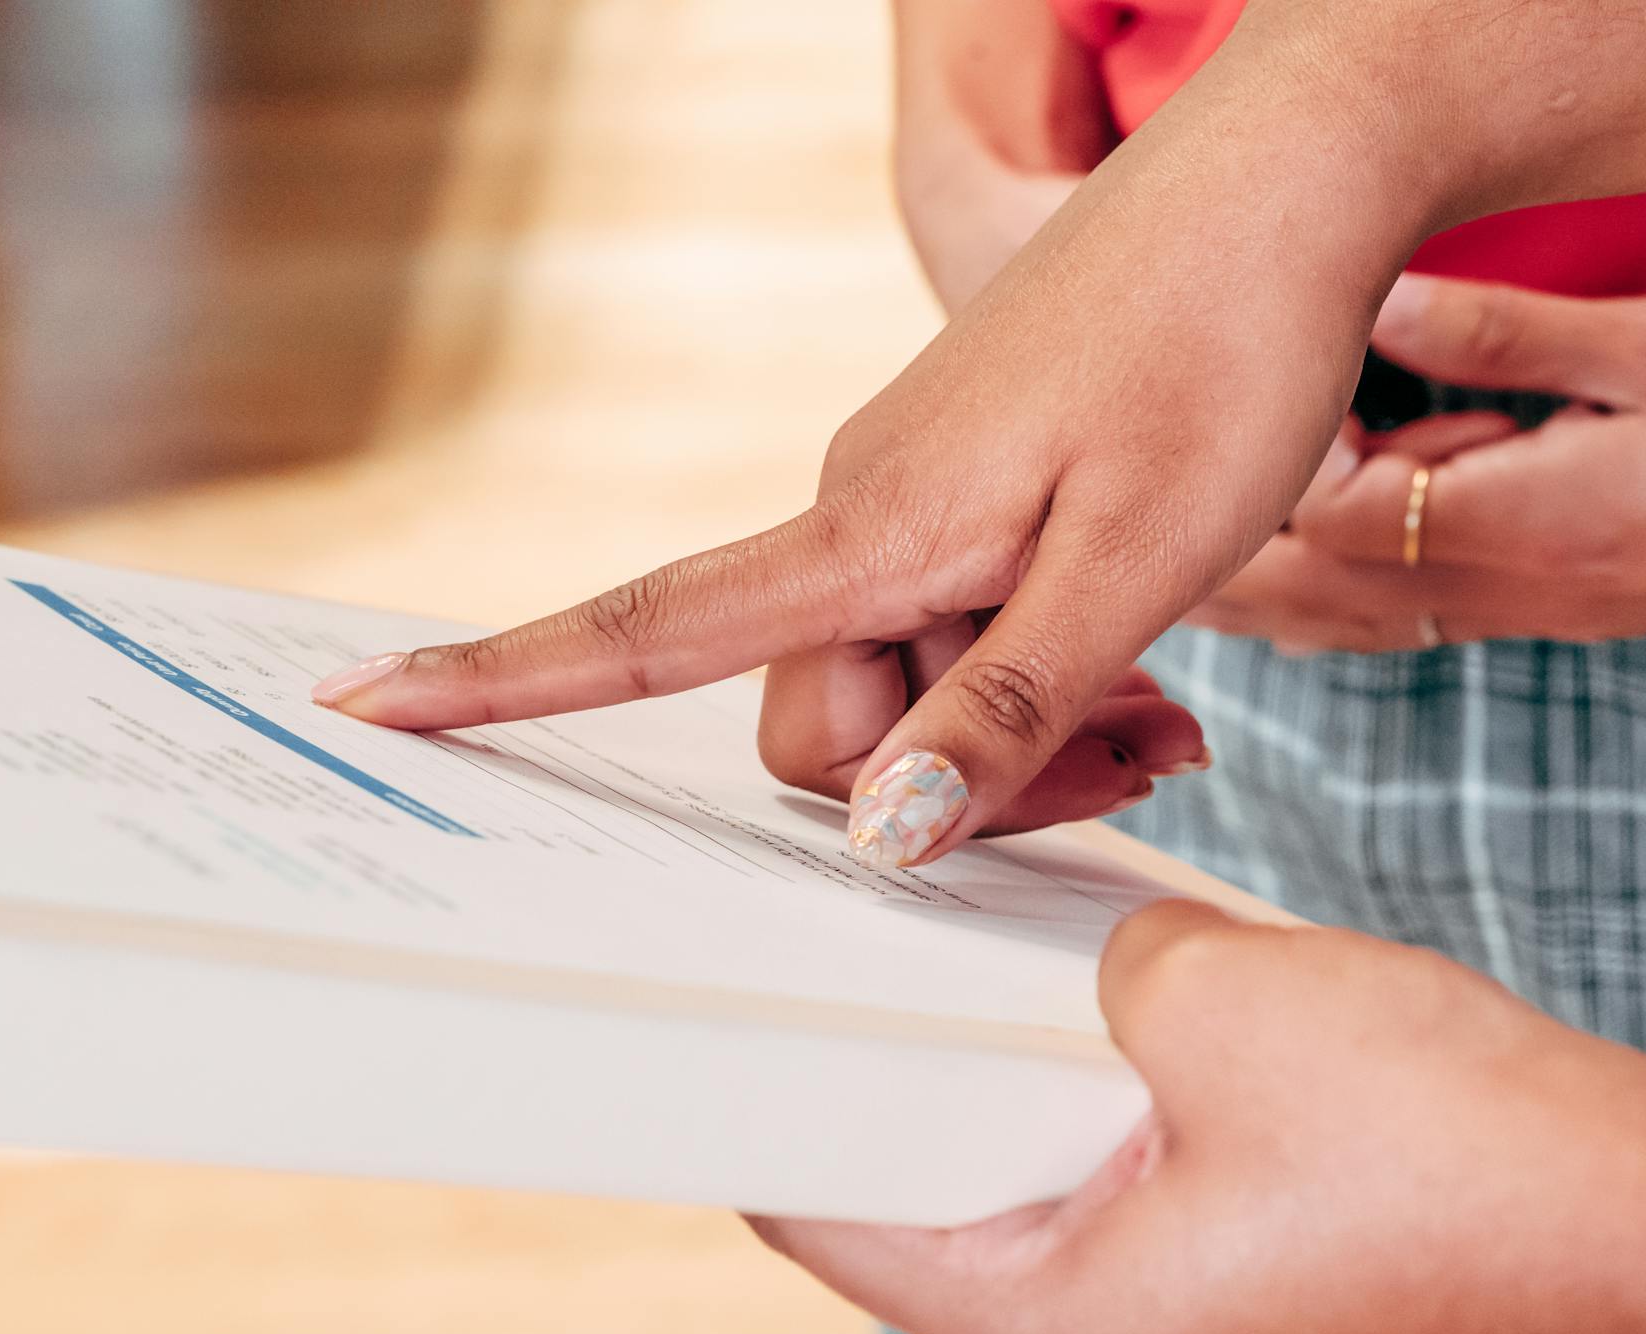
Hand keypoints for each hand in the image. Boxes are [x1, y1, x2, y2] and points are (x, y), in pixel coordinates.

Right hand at [312, 0, 1645, 866]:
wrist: (1282, 184)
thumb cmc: (1219, 350)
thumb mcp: (1131, 565)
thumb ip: (1000, 710)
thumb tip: (877, 837)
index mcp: (870, 528)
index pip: (646, 625)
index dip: (498, 681)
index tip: (363, 707)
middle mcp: (863, 512)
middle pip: (823, 729)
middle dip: (953, 787)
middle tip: (1132, 758)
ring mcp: (911, 498)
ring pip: (907, 691)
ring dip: (1020, 735)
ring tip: (1163, 710)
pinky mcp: (967, 488)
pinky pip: (954, 628)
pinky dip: (1034, 675)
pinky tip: (1144, 665)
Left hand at [750, 903, 1645, 1333]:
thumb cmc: (1449, 1139)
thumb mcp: (1205, 994)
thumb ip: (1088, 964)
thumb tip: (1086, 965)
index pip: (838, 1223)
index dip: (773, 1110)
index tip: (723, 1030)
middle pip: (936, 1224)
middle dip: (909, 1093)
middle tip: (859, 974)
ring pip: (1041, 1221)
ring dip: (1023, 1109)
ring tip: (993, 992)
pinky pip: (1134, 1231)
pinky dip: (1111, 1142)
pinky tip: (1122, 1048)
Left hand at [1191, 275, 1645, 651]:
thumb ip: (1497, 335)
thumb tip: (1373, 297)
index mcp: (1516, 524)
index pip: (1328, 516)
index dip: (1262, 470)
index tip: (1233, 414)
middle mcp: (1495, 590)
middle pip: (1302, 596)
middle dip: (1210, 559)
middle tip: (1130, 517)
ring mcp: (1509, 614)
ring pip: (1335, 626)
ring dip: (1245, 594)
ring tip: (1162, 557)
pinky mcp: (1527, 612)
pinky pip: (1386, 625)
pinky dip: (1313, 603)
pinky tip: (1273, 578)